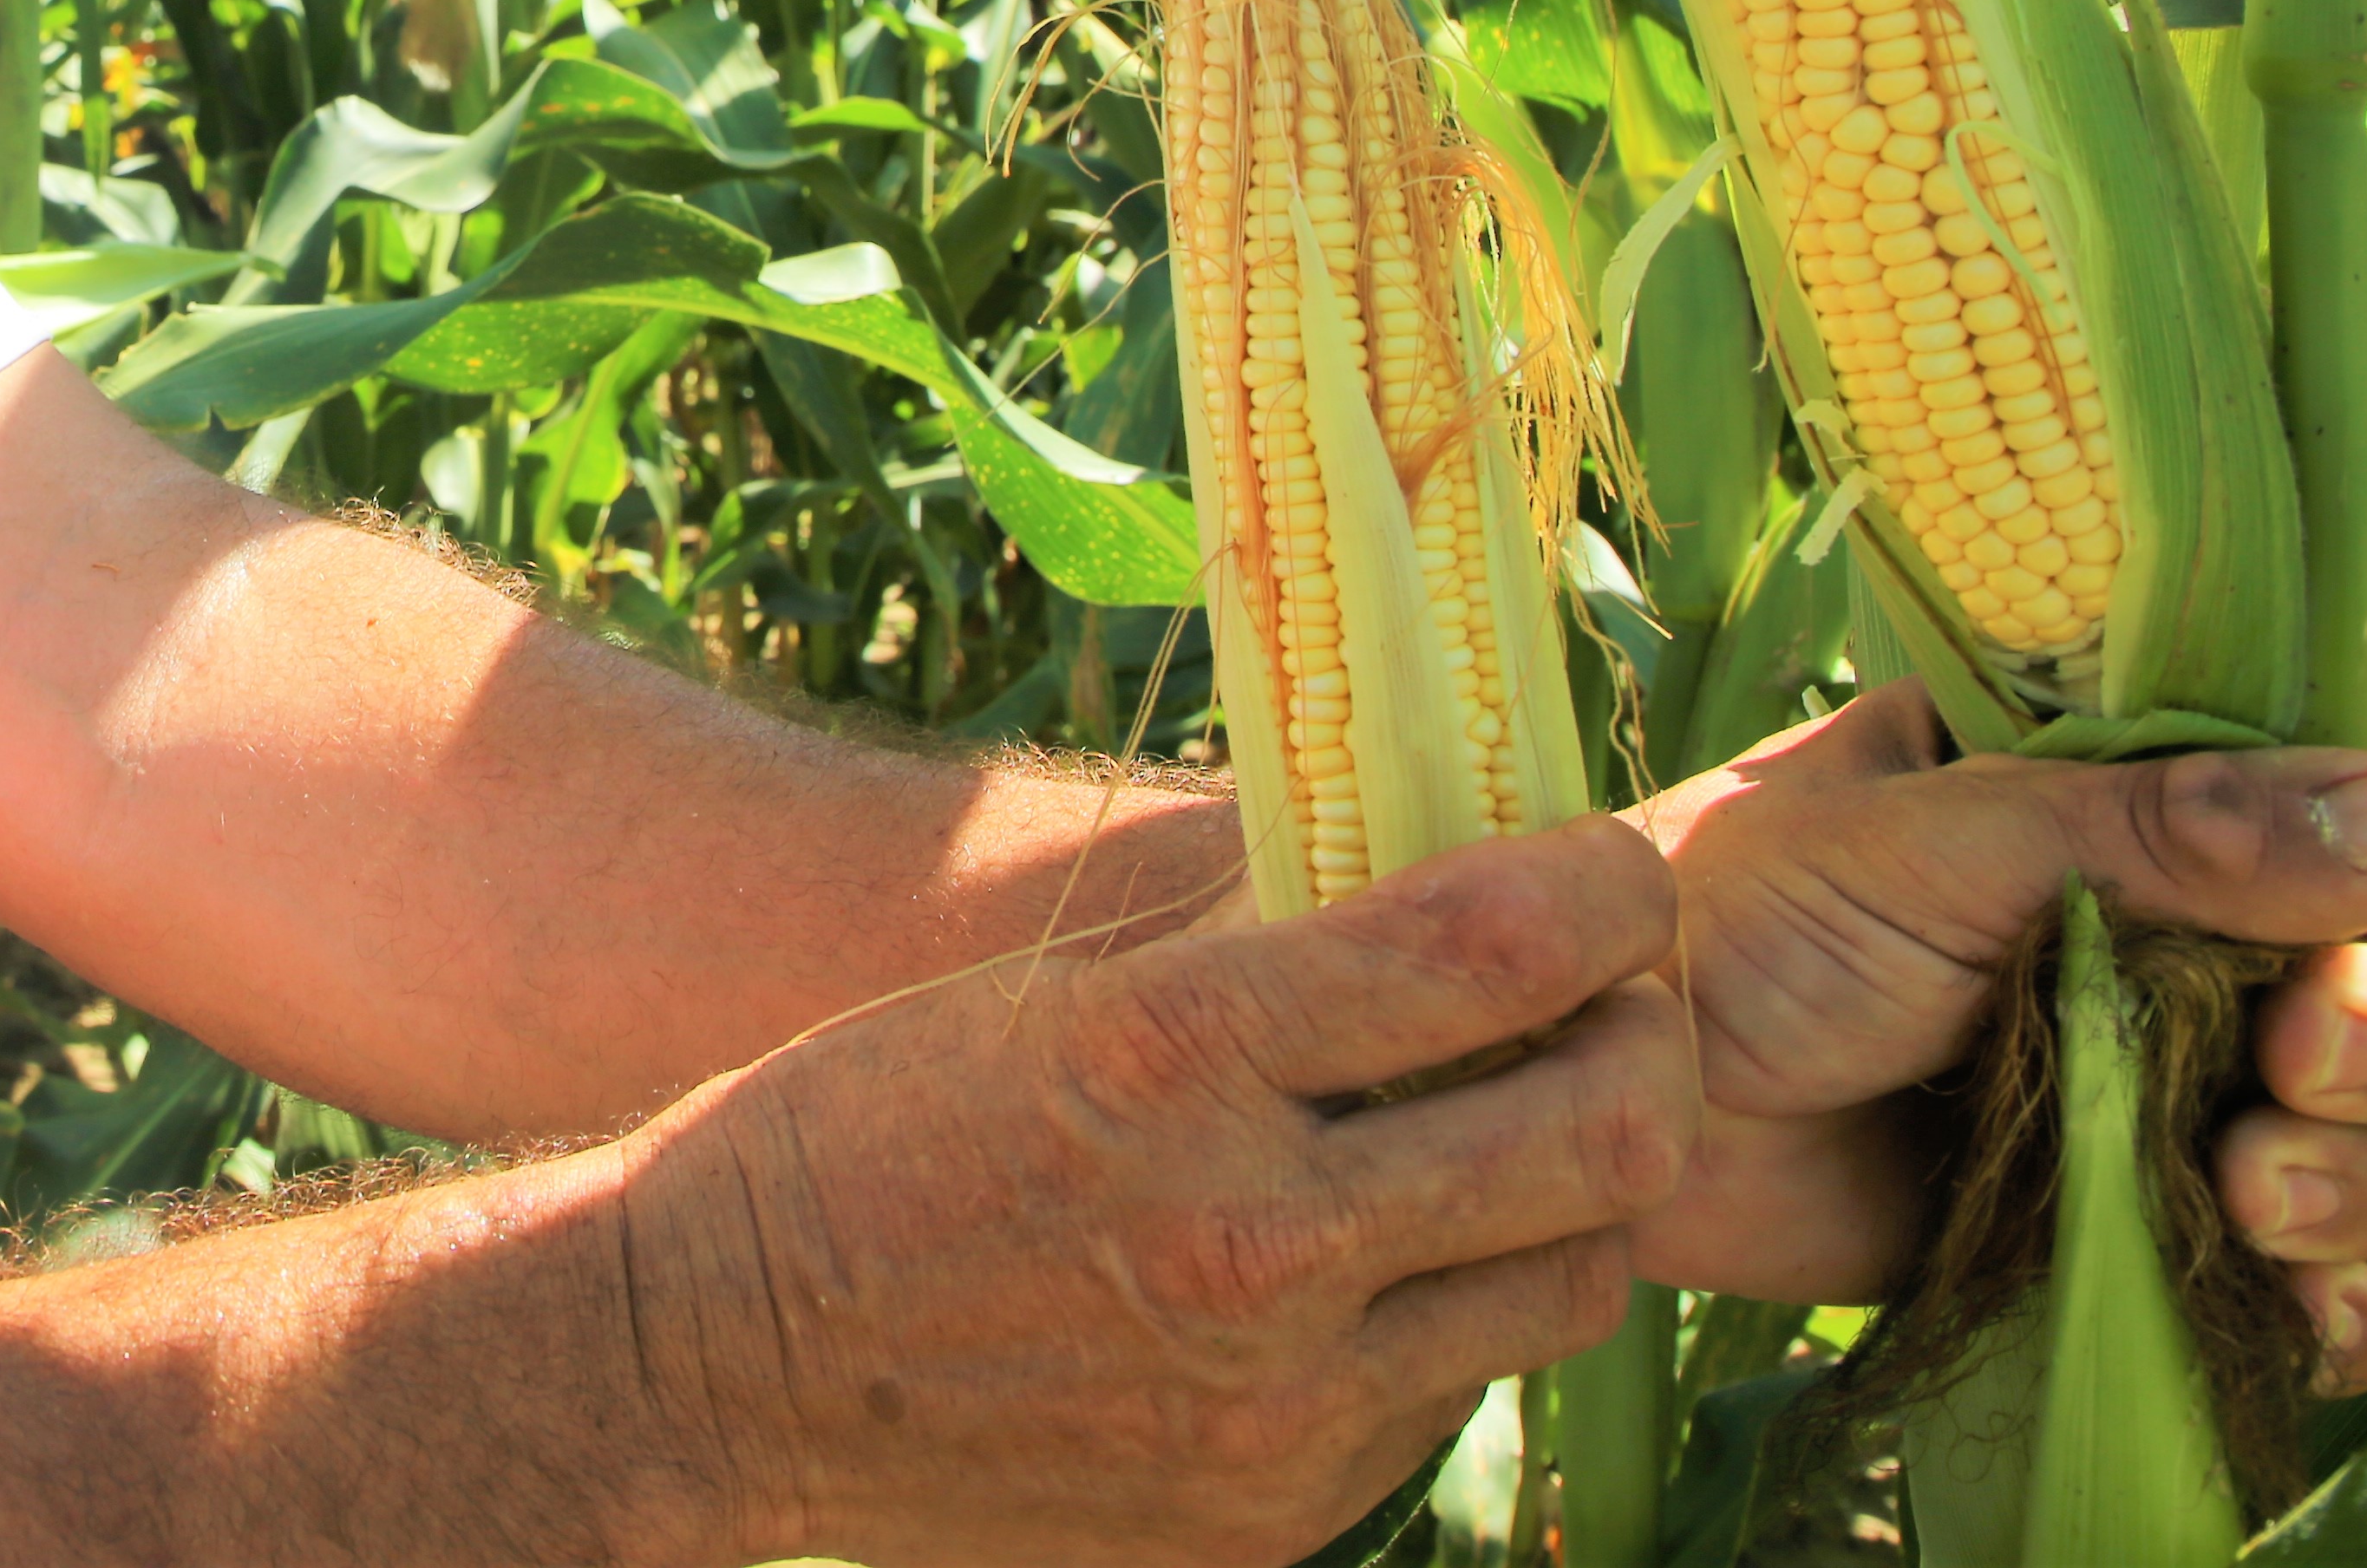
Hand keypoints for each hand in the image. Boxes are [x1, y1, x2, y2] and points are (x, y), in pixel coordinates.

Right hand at [621, 818, 1698, 1567]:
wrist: (715, 1357)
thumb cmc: (865, 1127)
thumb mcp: (1049, 990)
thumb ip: (1257, 943)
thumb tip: (1458, 864)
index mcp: (1168, 1062)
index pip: (1496, 949)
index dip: (1607, 888)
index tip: (1613, 866)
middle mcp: (1246, 1243)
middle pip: (1607, 1135)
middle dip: (1652, 1040)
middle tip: (1618, 997)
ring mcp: (1274, 1405)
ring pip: (1571, 1279)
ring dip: (1577, 1185)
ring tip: (1513, 1125)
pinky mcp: (1274, 1512)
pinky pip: (1451, 1388)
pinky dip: (1452, 1302)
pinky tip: (1374, 1254)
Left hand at [1632, 686, 2366, 1379]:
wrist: (1615, 1087)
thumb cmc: (1737, 913)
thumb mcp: (1942, 838)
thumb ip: (2166, 828)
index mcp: (2126, 785)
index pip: (2348, 791)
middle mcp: (2172, 927)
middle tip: (2301, 1063)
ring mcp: (2157, 1077)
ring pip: (2361, 1133)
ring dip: (2356, 1176)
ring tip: (2252, 1193)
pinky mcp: (2122, 1214)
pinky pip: (2289, 1278)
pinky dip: (2324, 1309)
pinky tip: (2300, 1314)